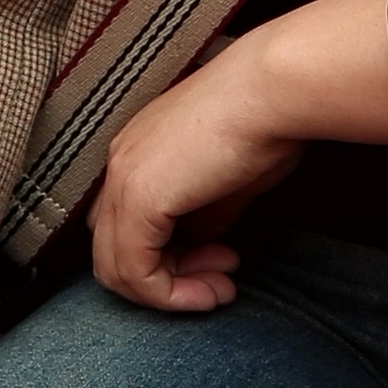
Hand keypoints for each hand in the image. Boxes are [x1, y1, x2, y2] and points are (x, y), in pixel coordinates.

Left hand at [91, 37, 308, 313]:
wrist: (274, 92)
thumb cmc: (265, 122)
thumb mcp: (228, 182)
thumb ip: (205, 217)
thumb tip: (201, 248)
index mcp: (136, 151)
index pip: (125, 224)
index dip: (168, 256)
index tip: (222, 260)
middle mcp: (119, 163)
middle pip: (113, 249)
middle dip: (166, 279)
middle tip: (219, 280)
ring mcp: (122, 180)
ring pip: (116, 268)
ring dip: (170, 293)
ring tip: (219, 290)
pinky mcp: (138, 200)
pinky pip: (135, 270)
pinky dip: (170, 294)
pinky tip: (211, 290)